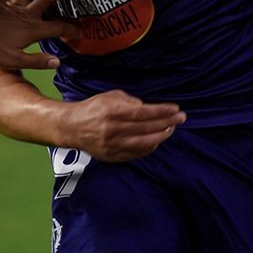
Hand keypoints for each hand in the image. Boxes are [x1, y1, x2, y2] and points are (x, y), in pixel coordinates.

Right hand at [63, 89, 186, 161]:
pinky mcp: (112, 156)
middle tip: (181, 118)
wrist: (71, 127)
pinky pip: (136, 154)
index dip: (162, 111)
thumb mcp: (110, 96)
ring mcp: (113, 145)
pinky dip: (149, 147)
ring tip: (171, 129)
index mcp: (112, 112)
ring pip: (144, 143)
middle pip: (147, 128)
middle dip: (167, 122)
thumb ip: (129, 101)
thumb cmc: (93, 108)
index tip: (176, 109)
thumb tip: (147, 108)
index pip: (144, 113)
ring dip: (161, 136)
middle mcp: (113, 130)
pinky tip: (156, 140)